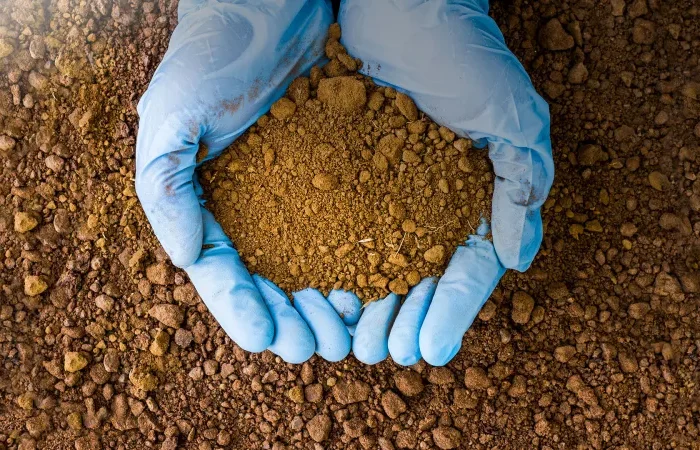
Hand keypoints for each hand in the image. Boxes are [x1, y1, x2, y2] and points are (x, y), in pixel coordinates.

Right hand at [135, 0, 333, 362]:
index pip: (222, 271)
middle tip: (317, 346)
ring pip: (314, 266)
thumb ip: (165, 186)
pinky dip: (363, 261)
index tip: (267, 338)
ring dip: (329, 305)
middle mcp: (256, 208)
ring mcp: (300, 196)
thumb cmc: (217, 52)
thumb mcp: (173, 113)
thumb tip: (187, 258)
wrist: (277, 4)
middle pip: (271, 281)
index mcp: (209, 203)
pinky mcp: (341, 177)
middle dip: (290, 319)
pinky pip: (353, 228)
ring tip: (350, 329)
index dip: (241, 309)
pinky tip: (380, 283)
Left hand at [341, 0, 553, 364]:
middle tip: (377, 352)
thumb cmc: (461, 52)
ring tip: (343, 337)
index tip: (430, 350)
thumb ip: (521, 184)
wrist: (399, 5)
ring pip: (370, 266)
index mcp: (472, 199)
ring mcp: (378, 195)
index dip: (451, 312)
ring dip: (358, 308)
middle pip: (415, 280)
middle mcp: (424, 206)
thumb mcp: (510, 113)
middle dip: (399, 321)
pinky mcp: (337, 176)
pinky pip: (328, 229)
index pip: (467, 269)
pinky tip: (309, 292)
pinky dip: (321, 265)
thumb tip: (518, 259)